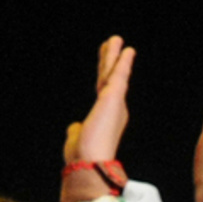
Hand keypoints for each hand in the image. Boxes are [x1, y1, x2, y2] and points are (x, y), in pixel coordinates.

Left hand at [61, 36, 135, 201]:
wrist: (88, 162)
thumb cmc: (83, 156)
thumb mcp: (77, 138)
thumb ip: (77, 129)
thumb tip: (75, 127)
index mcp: (105, 117)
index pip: (104, 90)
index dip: (106, 76)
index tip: (108, 65)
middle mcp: (113, 109)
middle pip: (109, 78)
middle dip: (111, 60)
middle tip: (113, 43)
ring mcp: (114, 102)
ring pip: (113, 72)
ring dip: (115, 55)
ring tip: (116, 39)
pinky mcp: (114, 97)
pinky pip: (120, 74)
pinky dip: (123, 62)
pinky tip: (127, 50)